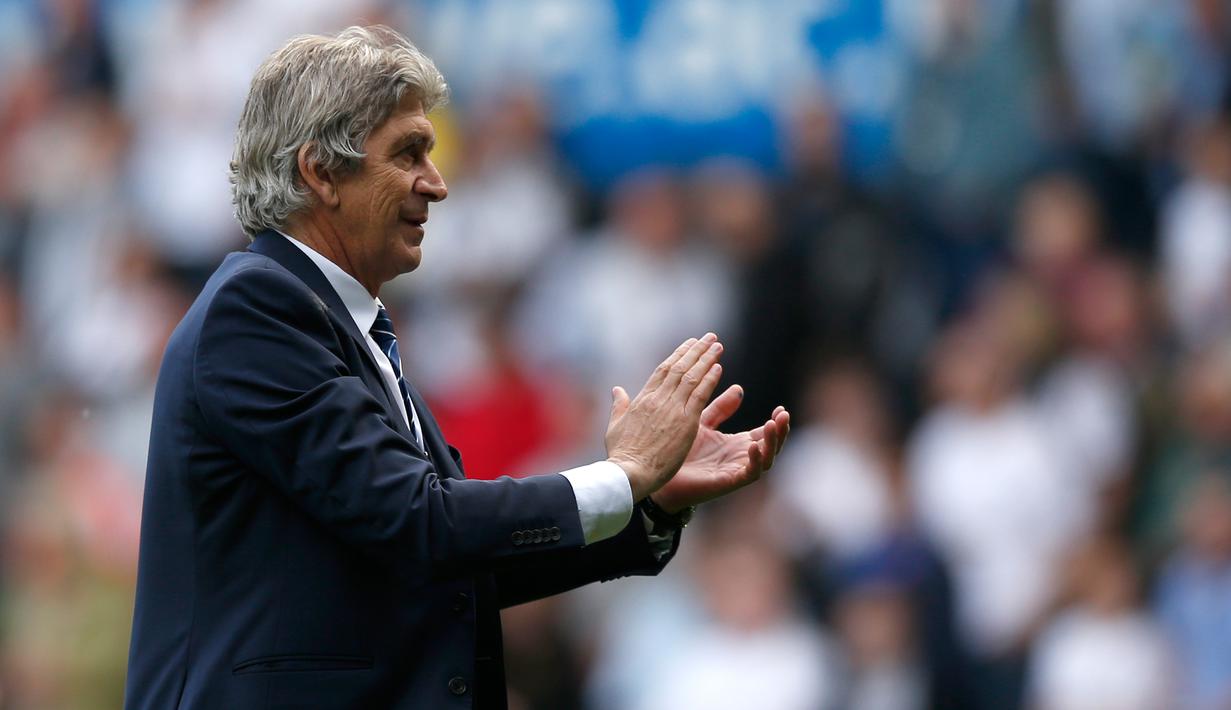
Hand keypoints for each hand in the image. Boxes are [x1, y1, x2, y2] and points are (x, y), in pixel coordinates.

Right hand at [605, 334, 724, 500]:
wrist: (629, 473)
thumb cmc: (621, 455)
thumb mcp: (615, 427)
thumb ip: (618, 406)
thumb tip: (616, 390)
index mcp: (642, 399)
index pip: (663, 370)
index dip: (678, 355)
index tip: (690, 344)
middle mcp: (658, 399)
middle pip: (680, 368)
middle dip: (696, 350)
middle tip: (709, 337)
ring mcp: (672, 410)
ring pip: (692, 377)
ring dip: (706, 359)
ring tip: (717, 346)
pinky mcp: (685, 423)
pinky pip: (700, 395)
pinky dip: (709, 380)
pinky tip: (718, 368)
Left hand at [650, 385, 789, 513]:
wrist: (660, 473)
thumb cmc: (680, 450)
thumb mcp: (703, 422)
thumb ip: (721, 408)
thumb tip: (739, 388)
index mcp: (737, 444)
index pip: (764, 433)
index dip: (776, 422)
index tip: (781, 408)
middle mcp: (740, 457)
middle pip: (771, 446)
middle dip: (781, 431)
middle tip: (783, 414)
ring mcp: (736, 470)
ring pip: (766, 459)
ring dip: (772, 442)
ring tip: (773, 425)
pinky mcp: (728, 481)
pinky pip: (750, 473)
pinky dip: (755, 460)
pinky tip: (753, 446)